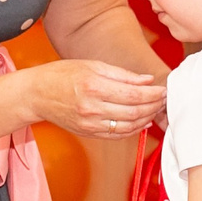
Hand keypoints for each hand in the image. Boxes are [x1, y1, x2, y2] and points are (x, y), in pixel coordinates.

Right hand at [27, 59, 166, 141]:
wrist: (36, 94)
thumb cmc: (62, 75)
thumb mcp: (92, 66)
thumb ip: (122, 75)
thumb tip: (147, 80)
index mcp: (94, 87)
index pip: (133, 95)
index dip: (153, 94)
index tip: (163, 90)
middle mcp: (92, 108)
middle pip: (134, 112)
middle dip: (154, 106)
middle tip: (164, 99)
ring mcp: (90, 124)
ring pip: (128, 126)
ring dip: (146, 119)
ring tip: (156, 109)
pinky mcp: (89, 133)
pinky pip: (117, 134)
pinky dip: (133, 129)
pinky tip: (141, 121)